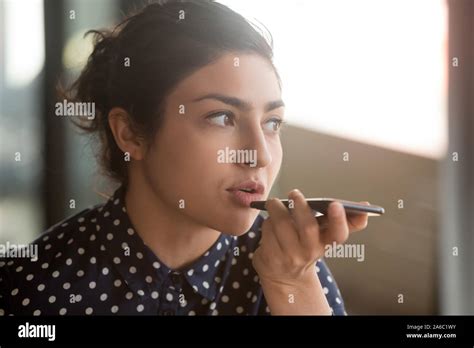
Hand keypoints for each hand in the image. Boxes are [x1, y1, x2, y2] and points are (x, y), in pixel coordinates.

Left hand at [251, 189, 368, 313]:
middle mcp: (310, 252)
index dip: (340, 220)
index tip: (336, 204)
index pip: (338, 234)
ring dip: (277, 210)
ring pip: (282, 225)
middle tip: (295, 193)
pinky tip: (268, 222)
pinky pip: (267, 231)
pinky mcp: (270, 258)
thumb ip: (340, 220)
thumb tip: (364, 206)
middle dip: (300, 206)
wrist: (285, 275)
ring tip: (275, 203)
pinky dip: (266, 222)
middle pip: (307, 227)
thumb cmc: (304, 247)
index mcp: (325, 243)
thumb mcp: (323, 236)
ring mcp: (290, 257)